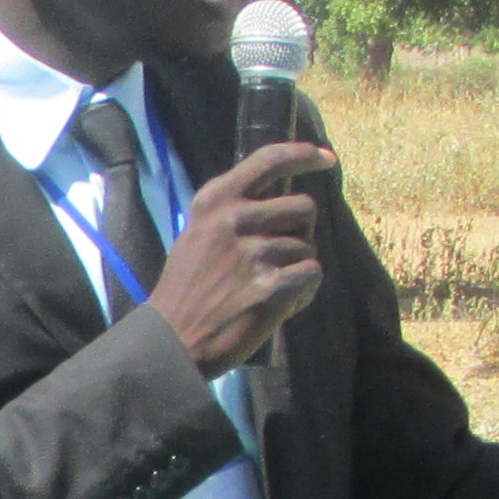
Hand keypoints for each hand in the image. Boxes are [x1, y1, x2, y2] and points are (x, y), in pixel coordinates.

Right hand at [151, 140, 333, 377]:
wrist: (171, 342)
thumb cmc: (184, 291)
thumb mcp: (196, 236)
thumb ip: (231, 213)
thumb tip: (279, 199)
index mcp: (215, 202)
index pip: (270, 161)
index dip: (304, 155)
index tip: (326, 159)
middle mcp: (235, 220)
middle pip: (303, 206)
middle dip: (300, 230)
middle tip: (278, 255)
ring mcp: (255, 253)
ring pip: (307, 246)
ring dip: (295, 268)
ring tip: (267, 288)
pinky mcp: (273, 286)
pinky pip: (312, 274)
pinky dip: (301, 293)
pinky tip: (278, 305)